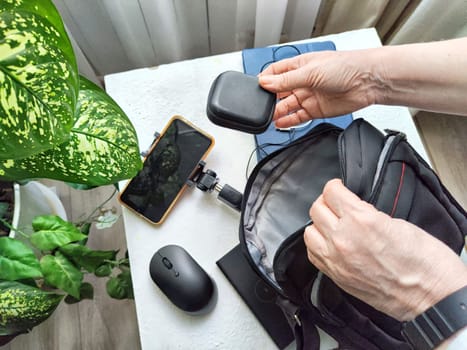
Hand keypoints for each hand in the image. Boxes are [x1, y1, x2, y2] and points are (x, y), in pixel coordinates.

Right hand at [258, 50, 377, 127]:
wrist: (367, 82)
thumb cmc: (345, 67)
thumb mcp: (310, 72)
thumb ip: (286, 80)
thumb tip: (264, 83)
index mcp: (300, 66)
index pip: (276, 72)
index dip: (265, 80)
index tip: (256, 88)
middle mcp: (303, 81)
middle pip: (279, 91)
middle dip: (269, 98)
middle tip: (261, 106)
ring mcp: (309, 96)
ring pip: (287, 106)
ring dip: (277, 111)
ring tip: (268, 117)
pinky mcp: (316, 110)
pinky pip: (298, 117)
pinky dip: (288, 121)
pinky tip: (280, 123)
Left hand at [304, 179, 466, 320]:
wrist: (430, 295)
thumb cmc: (423, 261)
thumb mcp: (396, 222)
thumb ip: (366, 213)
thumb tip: (352, 208)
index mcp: (362, 220)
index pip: (331, 192)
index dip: (335, 187)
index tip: (338, 188)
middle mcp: (344, 239)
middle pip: (317, 209)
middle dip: (326, 203)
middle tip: (336, 205)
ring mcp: (337, 260)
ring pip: (309, 232)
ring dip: (319, 226)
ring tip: (332, 225)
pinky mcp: (336, 276)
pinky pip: (313, 255)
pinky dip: (318, 246)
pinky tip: (330, 244)